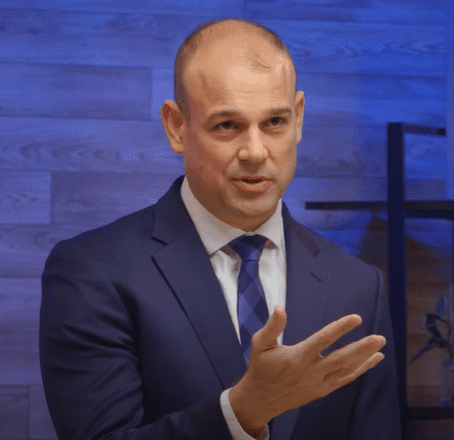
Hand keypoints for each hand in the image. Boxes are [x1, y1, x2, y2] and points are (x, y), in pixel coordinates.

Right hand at [229, 306, 385, 433]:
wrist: (261, 399)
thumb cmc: (261, 367)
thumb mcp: (260, 343)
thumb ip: (272, 326)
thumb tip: (280, 307)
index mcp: (297, 357)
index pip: (323, 340)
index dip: (341, 328)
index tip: (356, 318)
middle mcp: (311, 371)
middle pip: (341, 358)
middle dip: (362, 348)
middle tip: (379, 338)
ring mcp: (318, 383)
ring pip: (346, 370)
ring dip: (365, 359)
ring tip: (380, 347)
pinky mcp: (321, 391)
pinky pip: (344, 380)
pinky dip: (359, 371)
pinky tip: (371, 361)